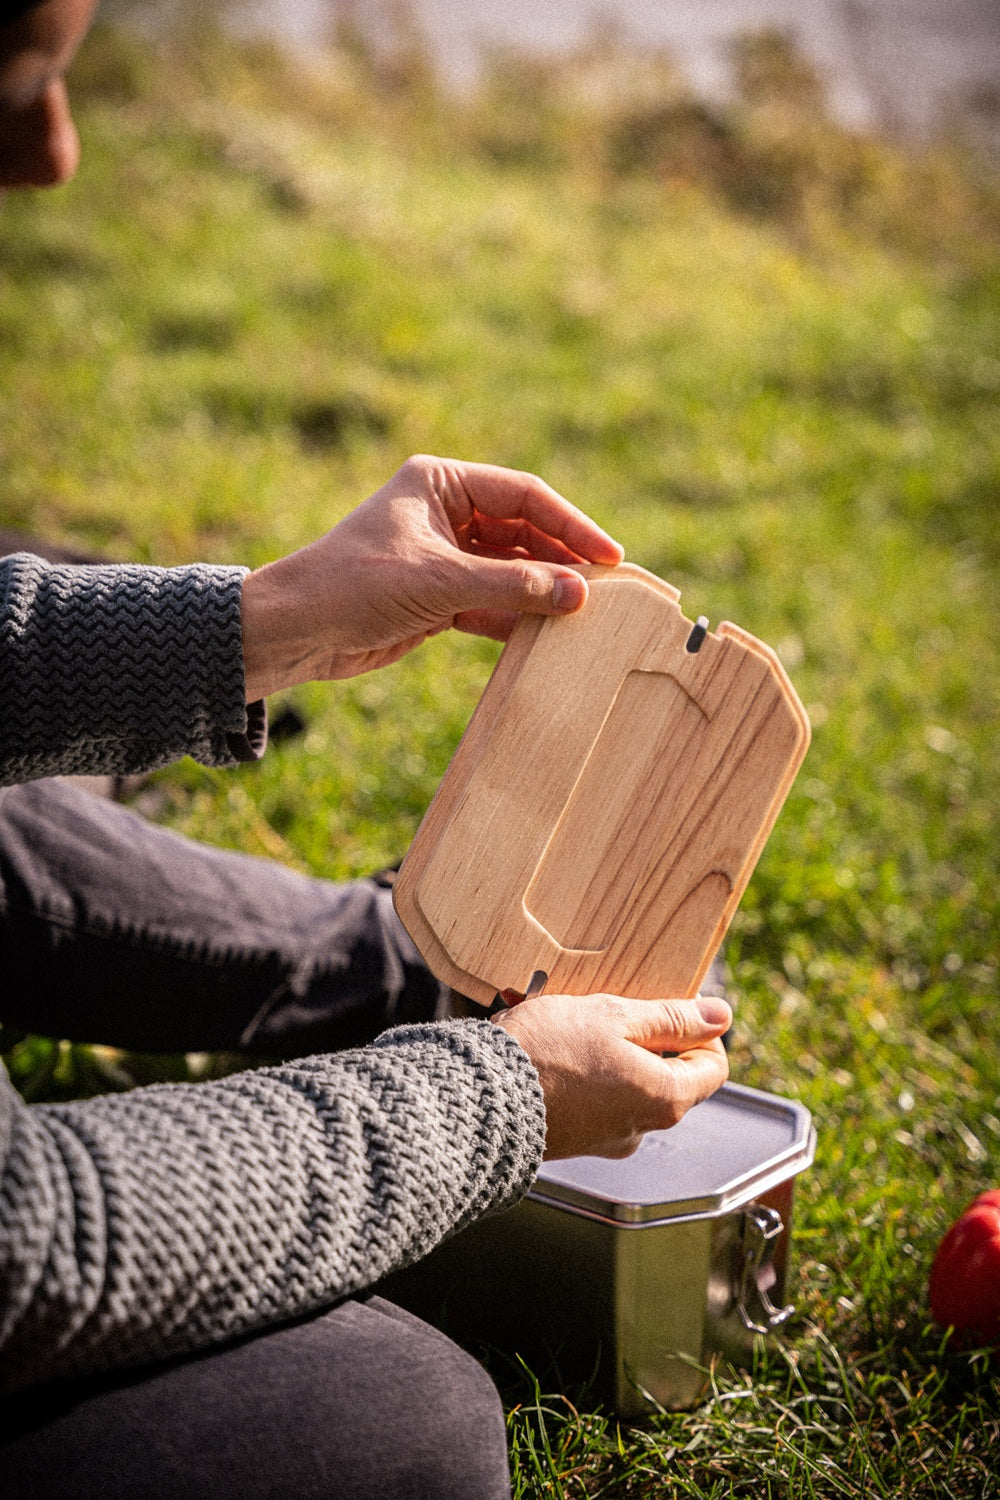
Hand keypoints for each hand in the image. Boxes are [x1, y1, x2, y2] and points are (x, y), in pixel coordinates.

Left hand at [240, 455, 623, 699]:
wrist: (295, 631)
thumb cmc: (353, 585)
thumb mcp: (438, 581)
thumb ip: (512, 584)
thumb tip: (579, 593)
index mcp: (440, 482)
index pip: (524, 495)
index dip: (571, 524)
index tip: (611, 556)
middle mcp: (445, 513)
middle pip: (523, 532)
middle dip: (562, 560)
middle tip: (607, 590)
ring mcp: (443, 556)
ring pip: (510, 570)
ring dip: (542, 591)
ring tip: (585, 615)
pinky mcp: (437, 598)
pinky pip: (492, 603)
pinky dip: (517, 617)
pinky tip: (546, 634)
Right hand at [495, 993, 730, 1159]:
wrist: (479, 1096)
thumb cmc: (546, 1052)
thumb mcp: (613, 1015)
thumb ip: (671, 1017)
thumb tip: (721, 1016)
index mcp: (665, 1099)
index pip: (714, 1066)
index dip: (699, 1030)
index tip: (670, 1005)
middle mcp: (642, 1128)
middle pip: (669, 1075)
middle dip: (645, 1037)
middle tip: (609, 1007)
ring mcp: (607, 1139)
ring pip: (627, 1084)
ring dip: (608, 1052)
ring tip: (569, 1022)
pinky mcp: (575, 1141)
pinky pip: (594, 1100)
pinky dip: (582, 1073)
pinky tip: (551, 1048)